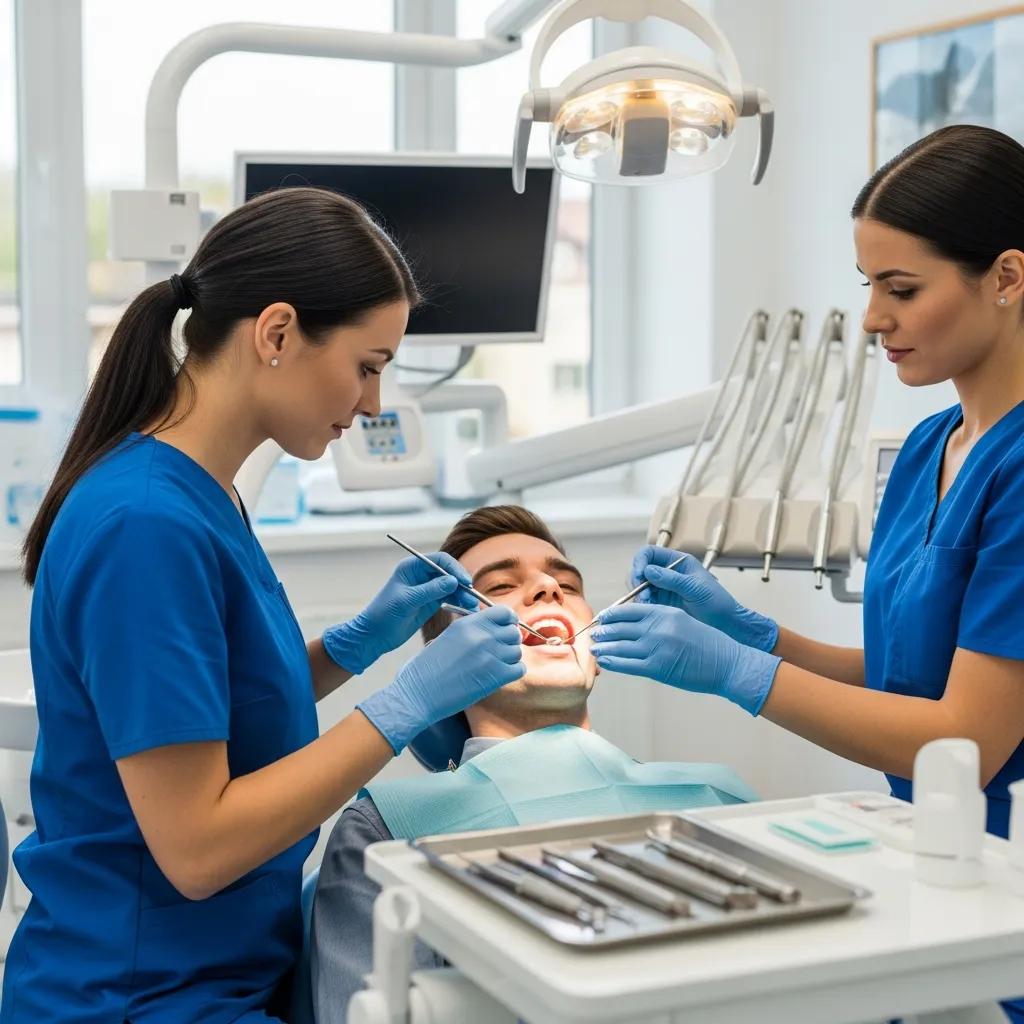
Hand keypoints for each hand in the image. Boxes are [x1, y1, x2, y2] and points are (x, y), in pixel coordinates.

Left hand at [322, 552, 478, 674]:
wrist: (374, 635)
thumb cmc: (384, 614)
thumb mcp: (407, 601)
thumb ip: (430, 590)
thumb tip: (454, 581)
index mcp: (412, 567)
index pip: (440, 560)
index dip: (454, 569)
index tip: (464, 582)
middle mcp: (421, 575)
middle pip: (449, 573)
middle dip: (462, 584)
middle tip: (472, 598)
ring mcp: (427, 589)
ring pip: (451, 587)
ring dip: (462, 595)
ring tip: (472, 607)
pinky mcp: (430, 603)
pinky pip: (449, 598)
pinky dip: (458, 603)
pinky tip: (466, 609)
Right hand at [357, 605, 525, 753]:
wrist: (417, 693)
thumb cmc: (427, 668)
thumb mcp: (448, 636)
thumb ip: (472, 630)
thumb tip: (495, 630)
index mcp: (468, 623)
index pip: (504, 612)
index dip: (508, 621)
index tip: (503, 630)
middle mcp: (482, 636)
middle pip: (514, 632)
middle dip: (509, 642)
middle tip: (498, 652)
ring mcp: (491, 656)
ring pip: (517, 651)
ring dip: (509, 659)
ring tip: (493, 666)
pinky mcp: (496, 677)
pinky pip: (519, 669)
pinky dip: (512, 673)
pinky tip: (497, 676)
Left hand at [590, 603, 779, 715]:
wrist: (727, 663)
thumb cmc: (708, 643)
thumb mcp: (683, 621)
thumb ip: (659, 620)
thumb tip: (634, 625)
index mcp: (664, 612)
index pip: (628, 610)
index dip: (611, 615)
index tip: (602, 618)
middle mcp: (658, 627)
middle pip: (620, 627)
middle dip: (604, 631)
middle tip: (593, 634)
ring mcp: (657, 647)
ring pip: (620, 646)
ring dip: (604, 648)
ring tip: (595, 649)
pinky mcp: (658, 668)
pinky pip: (628, 664)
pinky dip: (613, 662)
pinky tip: (605, 662)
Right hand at [631, 546, 777, 652]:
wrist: (725, 624)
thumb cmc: (716, 602)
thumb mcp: (695, 589)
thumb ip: (672, 579)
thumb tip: (647, 570)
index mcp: (677, 561)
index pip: (649, 553)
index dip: (640, 562)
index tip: (639, 576)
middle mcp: (667, 572)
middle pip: (640, 570)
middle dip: (637, 582)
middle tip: (643, 597)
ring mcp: (663, 587)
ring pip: (640, 587)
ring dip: (639, 596)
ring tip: (647, 607)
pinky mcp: (661, 603)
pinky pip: (644, 601)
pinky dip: (642, 606)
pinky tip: (649, 613)